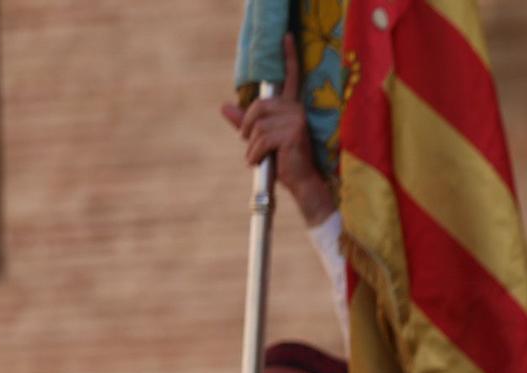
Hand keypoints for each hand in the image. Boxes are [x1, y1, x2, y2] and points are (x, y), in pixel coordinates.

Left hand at [219, 35, 335, 226]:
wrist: (302, 183)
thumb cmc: (284, 162)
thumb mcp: (261, 139)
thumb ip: (244, 122)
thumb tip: (224, 107)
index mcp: (292, 108)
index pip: (290, 79)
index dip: (288, 57)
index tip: (287, 36)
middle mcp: (296, 109)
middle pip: (257, 107)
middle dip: (247, 128)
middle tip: (250, 145)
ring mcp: (296, 120)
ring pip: (257, 126)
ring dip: (251, 146)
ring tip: (259, 158)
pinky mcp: (293, 133)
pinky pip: (261, 138)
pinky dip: (254, 153)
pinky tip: (260, 162)